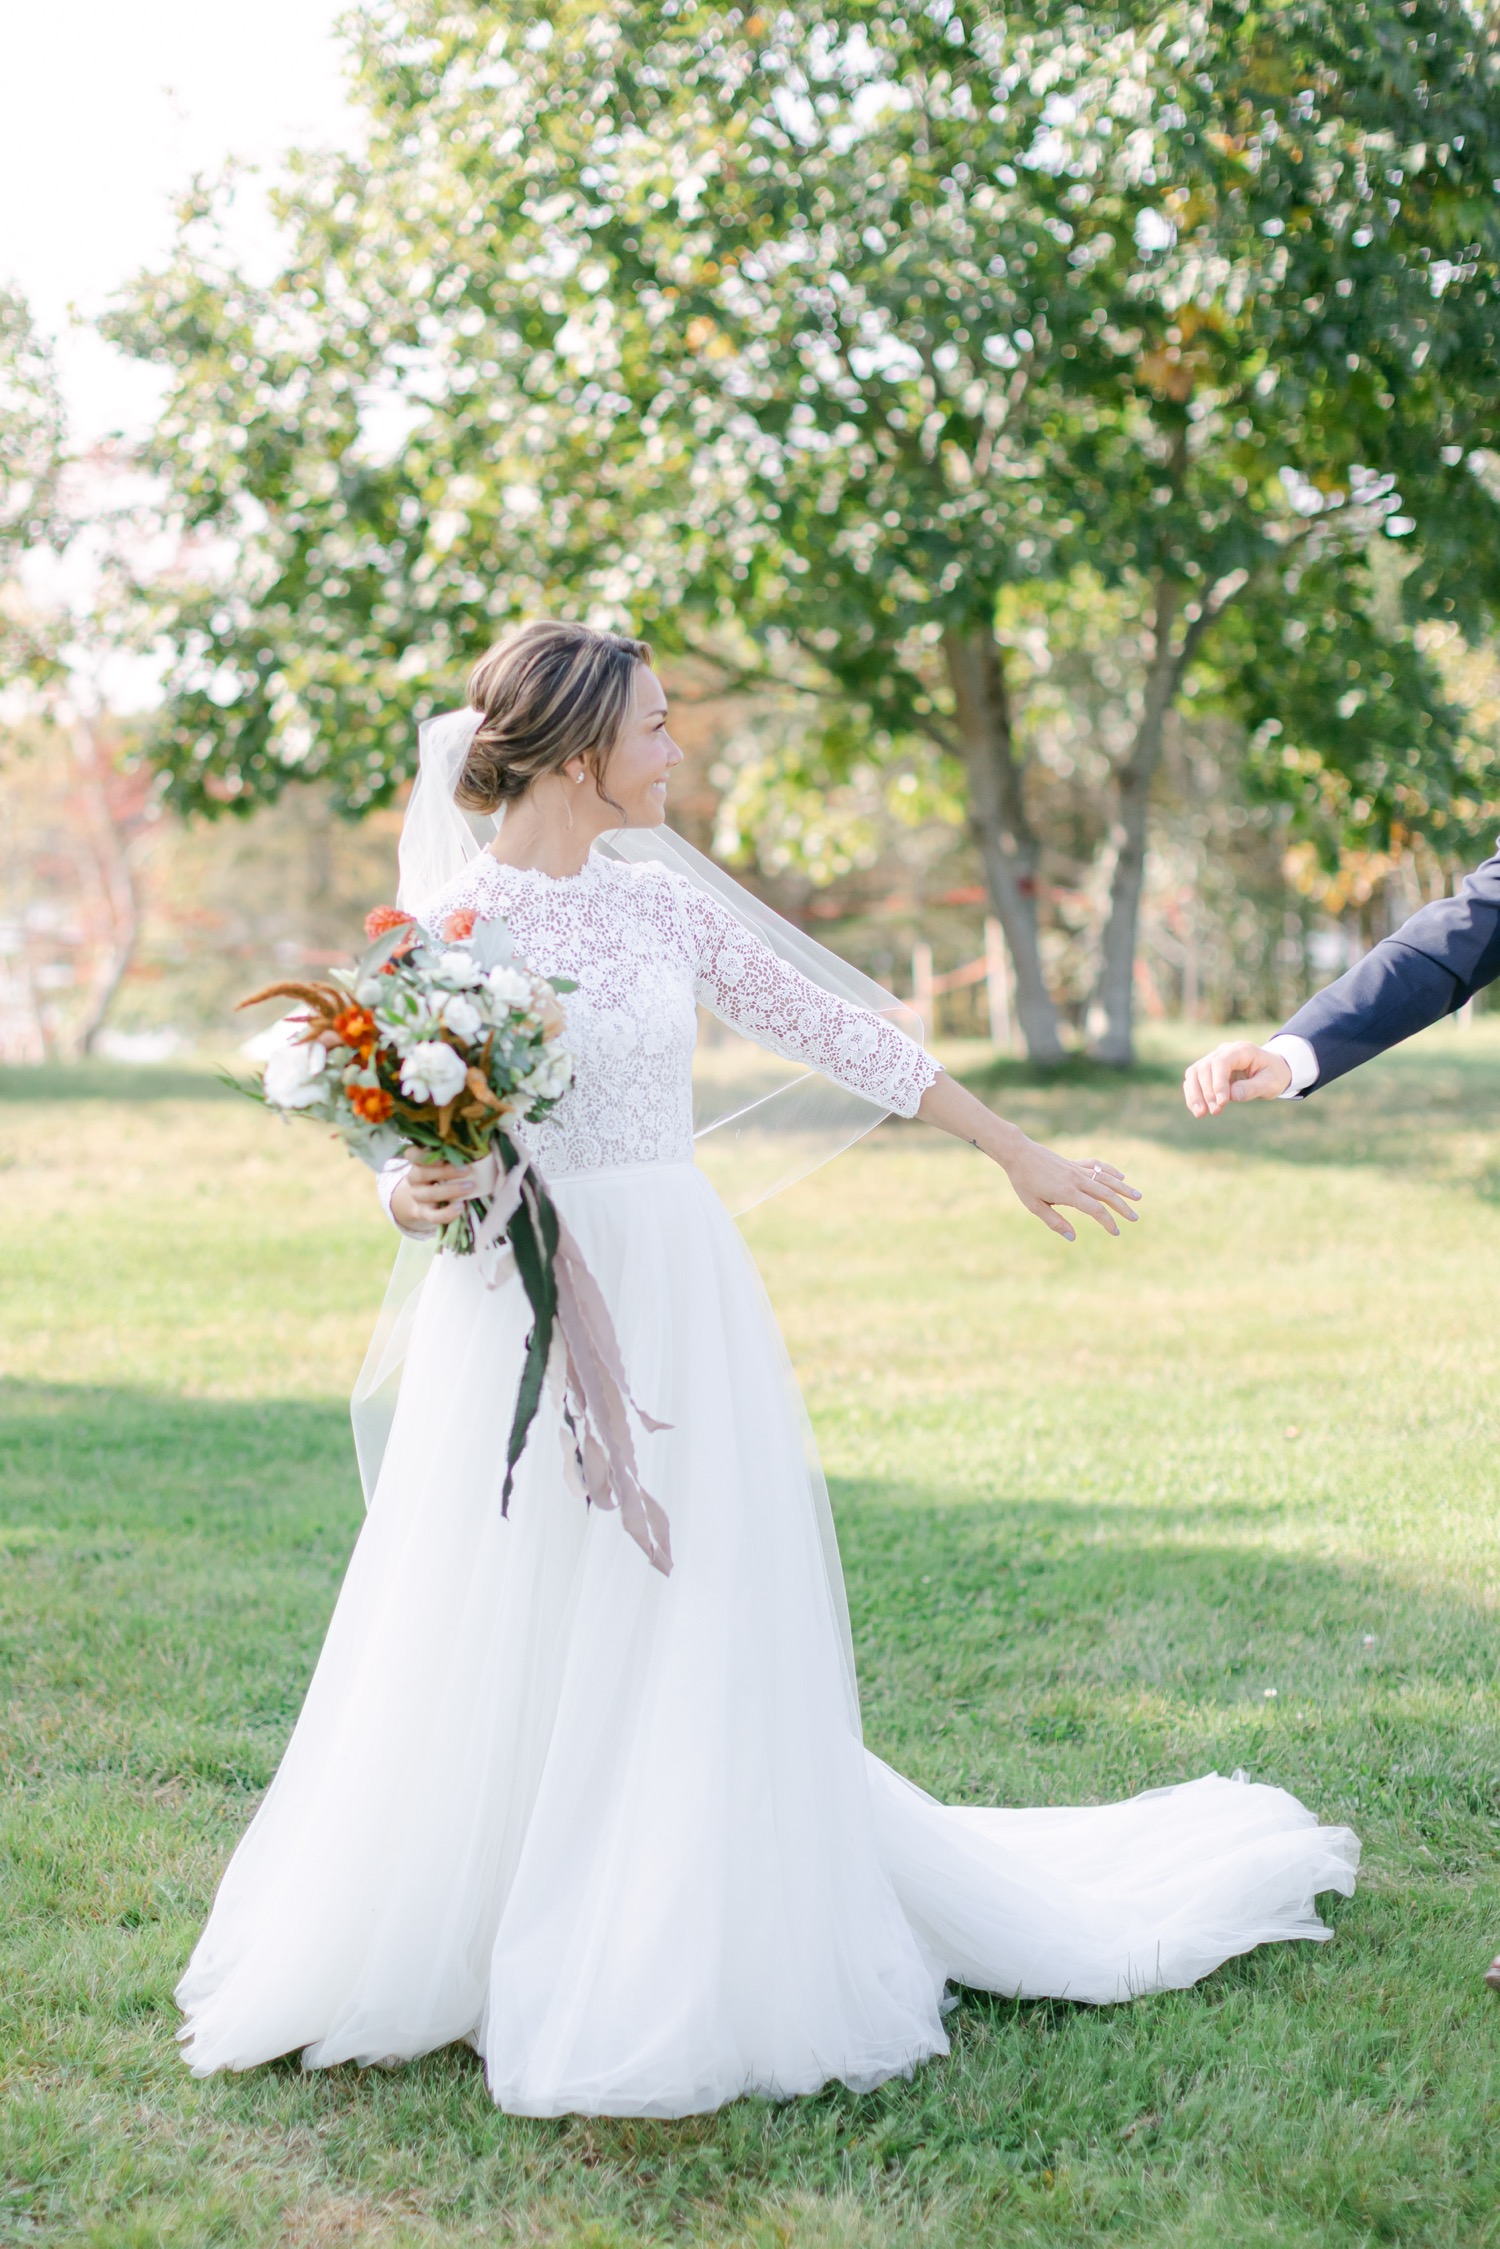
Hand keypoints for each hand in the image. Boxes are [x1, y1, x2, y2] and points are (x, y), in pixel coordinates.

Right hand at [389, 1154, 477, 1230]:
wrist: (424, 1202)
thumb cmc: (441, 1176)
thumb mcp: (442, 1165)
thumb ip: (452, 1157)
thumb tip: (476, 1151)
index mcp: (418, 1163)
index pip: (412, 1154)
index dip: (422, 1154)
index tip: (441, 1156)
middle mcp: (414, 1179)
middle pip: (422, 1173)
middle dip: (445, 1171)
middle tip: (467, 1170)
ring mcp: (417, 1197)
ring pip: (429, 1194)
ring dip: (451, 1190)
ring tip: (470, 1187)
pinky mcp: (424, 1213)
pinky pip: (432, 1216)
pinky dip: (446, 1213)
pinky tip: (460, 1207)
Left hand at [914, 1070, 1139, 1242]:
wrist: (1018, 1153)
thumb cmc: (1023, 1182)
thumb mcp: (1034, 1206)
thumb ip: (1055, 1222)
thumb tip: (1073, 1237)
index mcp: (1067, 1193)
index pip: (1095, 1209)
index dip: (1108, 1222)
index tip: (1115, 1231)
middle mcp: (1076, 1180)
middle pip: (1106, 1194)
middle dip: (1123, 1207)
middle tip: (1135, 1218)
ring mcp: (1076, 1169)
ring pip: (1106, 1179)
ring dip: (1123, 1188)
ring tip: (1138, 1196)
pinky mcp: (1074, 1163)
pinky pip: (1096, 1166)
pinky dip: (1110, 1170)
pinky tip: (1120, 1176)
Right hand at [1182, 1041, 1291, 1117]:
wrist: (1272, 1070)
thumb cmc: (1273, 1076)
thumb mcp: (1271, 1084)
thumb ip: (1253, 1088)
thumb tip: (1231, 1095)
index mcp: (1242, 1050)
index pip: (1221, 1062)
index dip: (1218, 1082)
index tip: (1222, 1103)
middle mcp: (1224, 1051)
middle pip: (1204, 1067)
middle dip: (1206, 1091)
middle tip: (1216, 1111)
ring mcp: (1214, 1058)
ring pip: (1194, 1072)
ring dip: (1194, 1094)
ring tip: (1200, 1113)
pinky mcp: (1208, 1070)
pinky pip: (1193, 1080)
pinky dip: (1193, 1095)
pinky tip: (1197, 1110)